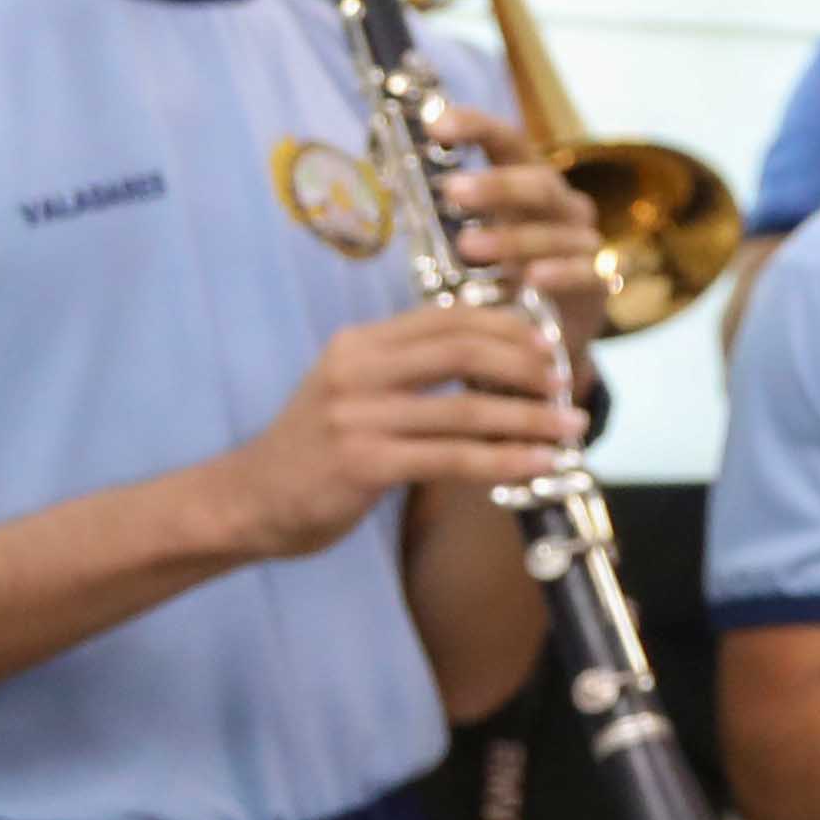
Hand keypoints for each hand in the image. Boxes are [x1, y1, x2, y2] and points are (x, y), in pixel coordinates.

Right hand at [222, 298, 578, 554]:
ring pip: (466, 410)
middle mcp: (356, 370)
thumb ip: (410, 371)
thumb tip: (497, 362)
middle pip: (462, 351)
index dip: (507, 328)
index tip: (549, 346)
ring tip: (572, 428)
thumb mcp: (354, 392)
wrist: (247, 501)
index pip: (447, 319)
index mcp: (358, 344)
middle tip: (566, 384)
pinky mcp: (364, 463)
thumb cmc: (316, 450)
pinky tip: (540, 465)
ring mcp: (357, 417)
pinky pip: (453, 459)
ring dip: (529, 420)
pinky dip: (505, 461)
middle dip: (527, 366)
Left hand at [427, 103, 609, 346]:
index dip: (476, 126)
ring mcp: (582, 243)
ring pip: (555, 231)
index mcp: (526, 181)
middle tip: (452, 191)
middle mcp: (560, 205)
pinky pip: (585, 272)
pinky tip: (533, 279)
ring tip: (468, 248)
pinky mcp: (597, 282)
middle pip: (539, 183)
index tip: (435, 126)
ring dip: (511, 238)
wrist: (543, 331)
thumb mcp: (470, 235)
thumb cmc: (499, 272)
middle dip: (496, 185)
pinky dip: (560, 273)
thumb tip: (386, 184)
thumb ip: (441, 213)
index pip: (507, 141)